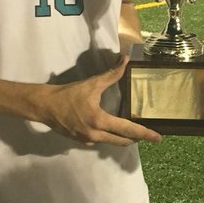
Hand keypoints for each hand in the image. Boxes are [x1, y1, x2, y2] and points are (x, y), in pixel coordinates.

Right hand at [30, 57, 160, 146]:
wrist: (45, 106)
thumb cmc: (68, 95)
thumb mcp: (91, 84)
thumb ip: (111, 74)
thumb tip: (125, 60)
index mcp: (100, 121)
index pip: (128, 130)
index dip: (145, 134)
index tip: (158, 138)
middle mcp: (95, 135)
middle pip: (123, 141)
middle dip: (137, 138)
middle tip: (149, 135)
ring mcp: (88, 141)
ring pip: (112, 143)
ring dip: (123, 138)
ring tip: (134, 132)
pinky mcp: (82, 142)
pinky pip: (101, 141)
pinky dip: (110, 137)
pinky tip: (112, 130)